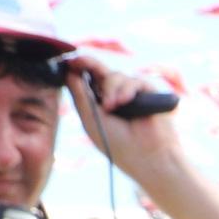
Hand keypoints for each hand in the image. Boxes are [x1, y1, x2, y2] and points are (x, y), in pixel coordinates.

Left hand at [64, 58, 185, 182]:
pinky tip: (124, 102)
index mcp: (100, 104)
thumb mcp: (91, 119)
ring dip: (110, 88)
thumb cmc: (118, 145)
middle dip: (89, 64)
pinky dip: (126, 90)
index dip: (79, 69)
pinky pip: (134, 81)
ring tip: (112, 107)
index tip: (69, 62)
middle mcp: (116, 96)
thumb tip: (69, 72)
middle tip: (78, 60)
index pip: (88, 80)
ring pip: (116, 75)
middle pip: (101, 72)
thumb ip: (80, 95)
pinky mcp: (149, 93)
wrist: (147, 157)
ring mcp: (132, 94)